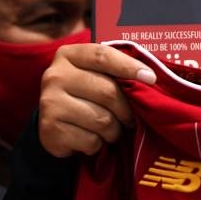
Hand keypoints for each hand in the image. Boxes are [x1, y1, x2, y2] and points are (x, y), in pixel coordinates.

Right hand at [38, 43, 156, 157]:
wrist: (54, 121)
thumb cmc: (85, 94)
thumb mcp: (97, 75)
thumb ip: (117, 71)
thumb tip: (150, 79)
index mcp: (69, 55)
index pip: (103, 56)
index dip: (129, 67)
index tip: (151, 78)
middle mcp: (55, 75)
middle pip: (108, 92)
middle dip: (126, 110)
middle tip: (131, 119)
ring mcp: (49, 102)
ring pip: (102, 120)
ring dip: (114, 130)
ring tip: (110, 130)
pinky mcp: (49, 129)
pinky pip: (90, 140)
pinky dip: (98, 144)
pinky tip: (91, 138)